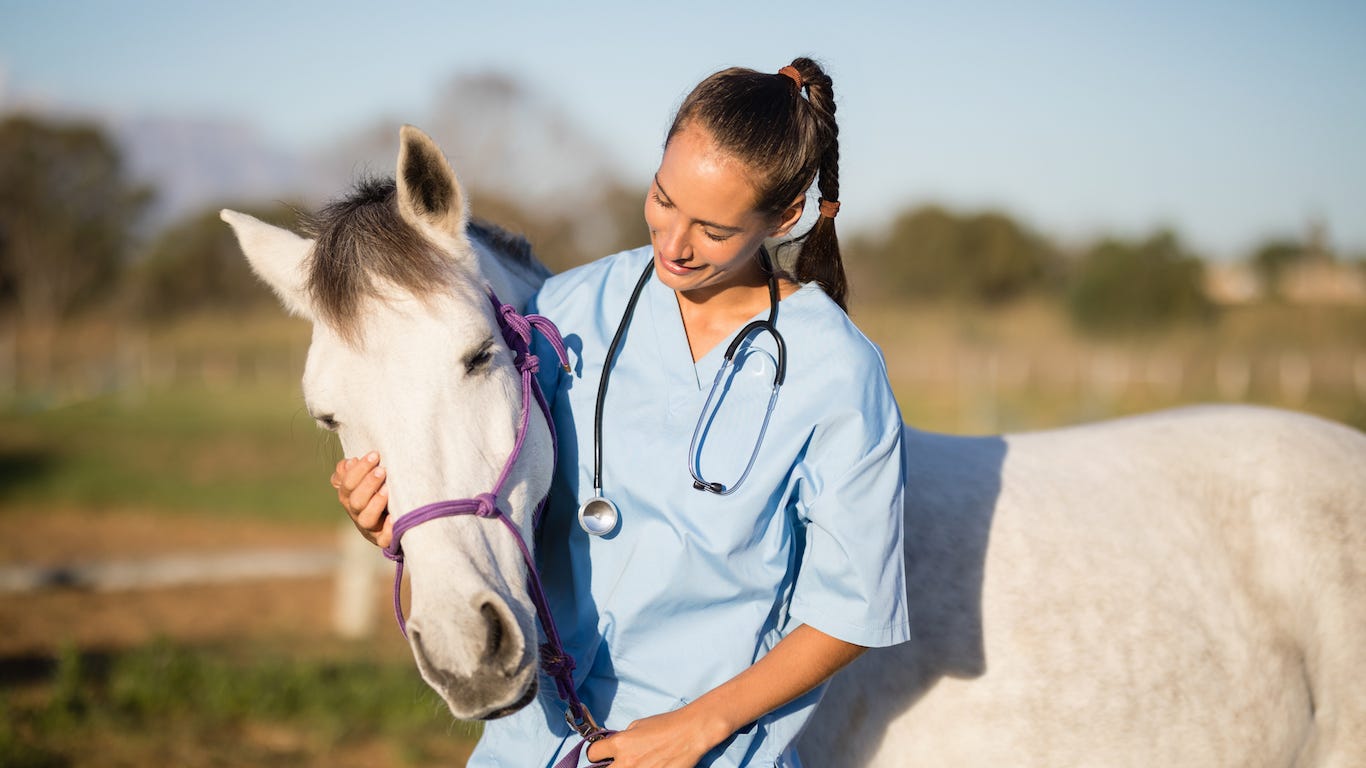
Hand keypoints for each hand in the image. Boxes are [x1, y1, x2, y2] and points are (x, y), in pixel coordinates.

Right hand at [330, 452, 391, 547]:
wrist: (391, 514)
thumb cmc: (377, 488)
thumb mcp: (364, 476)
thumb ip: (353, 469)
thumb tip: (349, 462)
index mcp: (348, 495)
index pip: (346, 483)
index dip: (359, 470)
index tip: (375, 455)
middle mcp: (356, 512)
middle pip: (355, 501)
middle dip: (368, 484)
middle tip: (382, 470)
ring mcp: (368, 527)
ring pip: (366, 519)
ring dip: (375, 503)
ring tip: (387, 489)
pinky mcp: (381, 539)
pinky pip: (383, 539)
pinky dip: (387, 529)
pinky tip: (394, 517)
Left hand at [584, 705, 722, 767]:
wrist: (690, 733)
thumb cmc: (666, 725)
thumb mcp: (637, 725)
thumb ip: (622, 738)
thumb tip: (613, 748)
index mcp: (620, 744)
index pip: (592, 753)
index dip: (596, 753)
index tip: (602, 754)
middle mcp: (626, 762)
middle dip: (608, 766)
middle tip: (617, 762)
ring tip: (636, 763)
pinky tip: (649, 766)